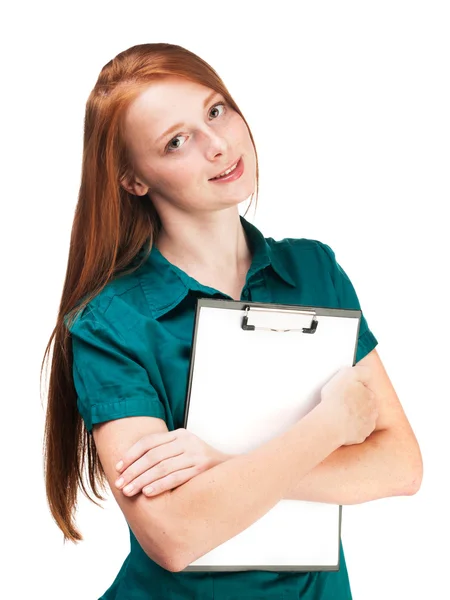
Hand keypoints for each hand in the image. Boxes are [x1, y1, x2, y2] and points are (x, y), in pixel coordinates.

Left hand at [114, 428, 230, 496]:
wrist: (231, 470)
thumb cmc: (199, 463)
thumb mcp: (182, 451)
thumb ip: (163, 453)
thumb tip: (130, 467)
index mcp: (178, 434)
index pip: (148, 442)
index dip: (131, 455)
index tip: (117, 468)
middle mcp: (186, 441)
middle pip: (152, 456)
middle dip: (133, 471)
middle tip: (120, 484)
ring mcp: (195, 454)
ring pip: (161, 467)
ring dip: (142, 480)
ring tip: (129, 491)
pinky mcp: (201, 468)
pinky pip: (175, 477)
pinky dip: (160, 485)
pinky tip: (147, 493)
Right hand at [320, 365, 377, 445]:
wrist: (330, 423)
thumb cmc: (337, 399)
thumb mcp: (348, 375)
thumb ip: (361, 371)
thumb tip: (368, 372)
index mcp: (371, 396)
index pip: (366, 391)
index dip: (356, 391)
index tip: (346, 393)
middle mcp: (373, 411)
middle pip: (366, 406)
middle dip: (358, 404)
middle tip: (343, 403)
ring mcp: (367, 425)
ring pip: (363, 419)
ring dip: (355, 417)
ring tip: (340, 415)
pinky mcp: (360, 436)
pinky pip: (356, 431)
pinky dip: (350, 428)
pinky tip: (340, 424)